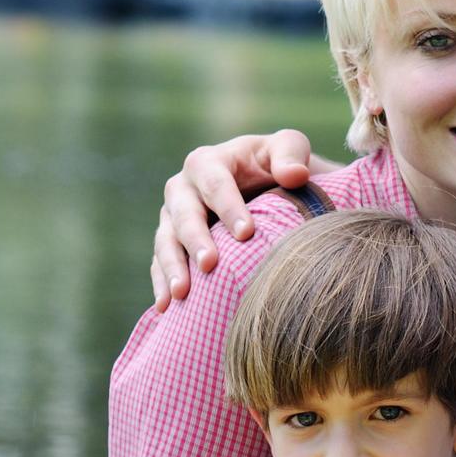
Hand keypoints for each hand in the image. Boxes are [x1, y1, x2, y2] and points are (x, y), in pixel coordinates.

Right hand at [149, 130, 336, 306]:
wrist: (260, 186)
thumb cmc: (276, 166)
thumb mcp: (288, 149)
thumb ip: (292, 154)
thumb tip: (296, 174)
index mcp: (208, 162)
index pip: (215, 183)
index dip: (229, 207)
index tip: (246, 233)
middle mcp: (183, 189)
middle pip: (184, 213)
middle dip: (195, 239)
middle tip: (210, 265)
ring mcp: (171, 218)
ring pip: (165, 241)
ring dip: (173, 267)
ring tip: (182, 294)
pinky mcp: (169, 244)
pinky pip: (159, 264)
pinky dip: (162, 285)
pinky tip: (168, 307)